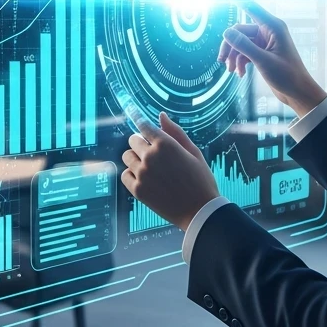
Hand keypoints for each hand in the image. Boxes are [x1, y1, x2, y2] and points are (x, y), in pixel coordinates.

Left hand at [121, 112, 219, 231]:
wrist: (200, 211)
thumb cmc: (201, 180)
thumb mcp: (193, 152)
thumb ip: (175, 132)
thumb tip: (161, 115)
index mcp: (165, 144)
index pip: (143, 126)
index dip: (144, 127)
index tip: (145, 130)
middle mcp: (150, 156)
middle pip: (133, 140)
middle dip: (142, 143)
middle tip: (154, 154)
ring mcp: (142, 174)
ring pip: (127, 157)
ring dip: (135, 159)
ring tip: (151, 168)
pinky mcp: (137, 190)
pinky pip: (125, 175)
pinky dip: (132, 175)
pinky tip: (145, 180)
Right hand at [213, 0, 326, 117]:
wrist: (298, 93)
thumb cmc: (288, 76)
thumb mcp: (263, 61)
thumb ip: (243, 45)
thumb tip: (226, 31)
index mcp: (273, 26)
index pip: (247, 5)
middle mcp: (268, 30)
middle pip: (238, 30)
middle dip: (229, 45)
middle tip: (221, 61)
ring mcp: (265, 41)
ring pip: (239, 42)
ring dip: (233, 56)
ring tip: (231, 71)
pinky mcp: (262, 52)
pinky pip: (244, 51)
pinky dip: (239, 61)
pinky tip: (239, 74)